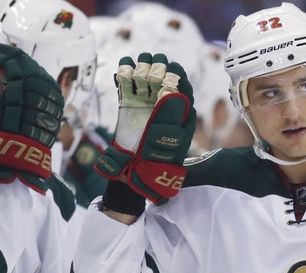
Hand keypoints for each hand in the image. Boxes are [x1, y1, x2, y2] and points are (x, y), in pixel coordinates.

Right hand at [0, 43, 63, 190]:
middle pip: (32, 68)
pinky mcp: (58, 112)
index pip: (16, 63)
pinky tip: (32, 82)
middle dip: (19, 59)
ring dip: (31, 69)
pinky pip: (52, 90)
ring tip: (18, 67)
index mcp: (22, 87)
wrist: (17, 156)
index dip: (6, 54)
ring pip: (44, 78)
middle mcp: (41, 92)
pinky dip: (42, 82)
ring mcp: (52, 102)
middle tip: (6, 56)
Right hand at [94, 52, 195, 205]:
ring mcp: (145, 104)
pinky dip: (123, 75)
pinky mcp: (128, 106)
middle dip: (159, 68)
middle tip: (152, 66)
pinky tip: (121, 72)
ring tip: (136, 67)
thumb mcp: (171, 140)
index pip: (183, 87)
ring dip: (141, 68)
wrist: (134, 172)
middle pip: (164, 77)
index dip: (178, 76)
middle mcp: (163, 105)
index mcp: (179, 112)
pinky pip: (126, 86)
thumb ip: (173, 118)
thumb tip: (177, 95)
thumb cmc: (158, 160)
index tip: (172, 69)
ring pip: (145, 78)